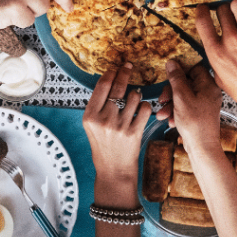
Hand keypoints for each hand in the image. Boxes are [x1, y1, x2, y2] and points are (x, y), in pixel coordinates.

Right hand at [83, 62, 151, 205]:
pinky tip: (142, 110)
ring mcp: (119, 126)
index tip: (116, 68)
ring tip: (134, 100)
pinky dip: (146, 107)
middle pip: (118, 87)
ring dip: (137, 95)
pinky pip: (145, 109)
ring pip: (134, 97)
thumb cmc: (103, 147)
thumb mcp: (92, 126)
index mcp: (90, 116)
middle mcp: (104, 120)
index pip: (102, 86)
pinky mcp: (134, 133)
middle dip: (125, 73)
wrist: (113, 170)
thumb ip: (98, 106)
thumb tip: (109, 81)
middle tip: (129, 66)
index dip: (111, 73)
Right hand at [156, 59, 223, 157]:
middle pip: (186, 83)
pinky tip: (170, 121)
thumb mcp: (181, 97)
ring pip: (183, 96)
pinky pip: (185, 106)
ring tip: (162, 114)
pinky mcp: (199, 113)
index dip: (180, 70)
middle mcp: (208, 92)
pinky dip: (176, 112)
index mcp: (208, 85)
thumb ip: (176, 78)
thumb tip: (172, 63)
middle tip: (162, 99)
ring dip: (170, 104)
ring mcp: (204, 103)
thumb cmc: (195, 124)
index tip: (168, 74)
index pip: (194, 68)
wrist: (202, 147)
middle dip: (171, 92)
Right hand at [197, 0, 236, 115]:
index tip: (204, 8)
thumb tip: (213, 49)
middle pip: (222, 9)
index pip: (202, 22)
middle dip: (223, 10)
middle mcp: (231, 41)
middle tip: (228, 16)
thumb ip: (215, 61)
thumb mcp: (221, 79)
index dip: (201, 11)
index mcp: (216, 53)